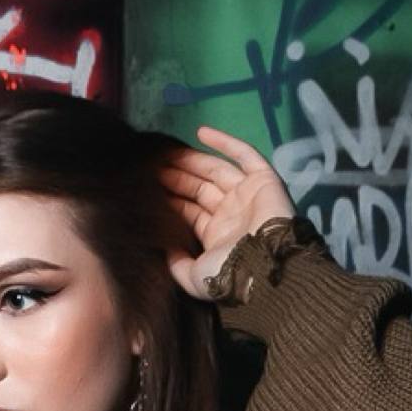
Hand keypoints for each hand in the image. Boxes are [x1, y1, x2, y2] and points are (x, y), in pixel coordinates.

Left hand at [159, 125, 295, 300]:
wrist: (263, 268)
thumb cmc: (228, 274)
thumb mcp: (193, 277)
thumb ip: (176, 264)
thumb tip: (162, 249)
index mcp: (215, 235)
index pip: (189, 210)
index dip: (171, 197)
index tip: (147, 186)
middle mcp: (230, 213)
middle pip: (199, 187)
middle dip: (176, 176)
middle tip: (151, 166)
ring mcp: (246, 195)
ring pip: (215, 170)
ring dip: (192, 160)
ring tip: (166, 152)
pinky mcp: (263, 180)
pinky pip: (245, 155)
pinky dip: (225, 143)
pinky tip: (201, 132)